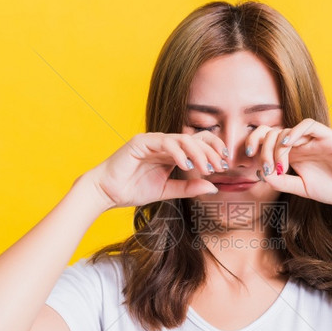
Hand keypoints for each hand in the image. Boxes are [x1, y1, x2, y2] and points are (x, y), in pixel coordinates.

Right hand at [83, 131, 227, 209]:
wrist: (106, 193)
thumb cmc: (132, 190)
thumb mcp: (167, 191)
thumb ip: (188, 188)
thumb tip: (214, 188)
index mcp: (171, 153)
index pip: (198, 143)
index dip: (213, 150)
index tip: (225, 165)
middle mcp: (163, 143)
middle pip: (194, 138)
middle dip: (211, 152)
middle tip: (220, 167)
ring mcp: (152, 141)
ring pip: (182, 139)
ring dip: (198, 152)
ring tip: (206, 167)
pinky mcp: (141, 142)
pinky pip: (165, 142)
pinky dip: (178, 152)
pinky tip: (187, 164)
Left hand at [253, 119, 331, 210]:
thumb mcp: (301, 187)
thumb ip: (282, 181)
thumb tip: (262, 175)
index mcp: (293, 153)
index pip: (267, 141)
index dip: (254, 147)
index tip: (248, 163)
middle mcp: (301, 143)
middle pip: (272, 132)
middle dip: (261, 147)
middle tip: (263, 165)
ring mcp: (314, 138)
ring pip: (286, 130)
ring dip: (276, 147)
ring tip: (279, 166)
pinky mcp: (328, 136)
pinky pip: (308, 125)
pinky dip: (295, 132)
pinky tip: (288, 145)